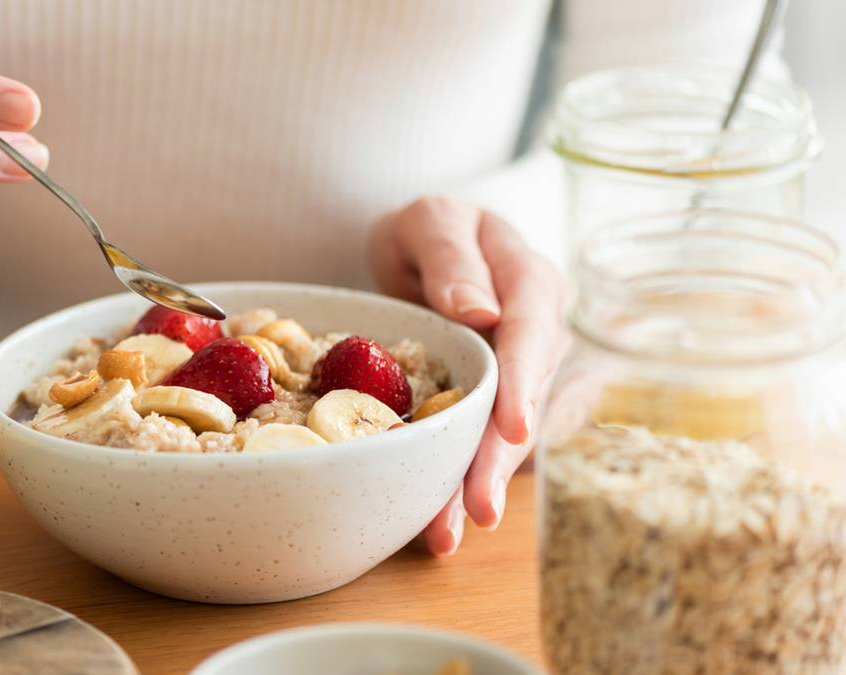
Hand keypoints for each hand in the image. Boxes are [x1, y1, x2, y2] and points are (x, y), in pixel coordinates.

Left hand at [368, 197, 566, 554]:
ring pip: (505, 435)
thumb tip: (481, 310)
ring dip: (477, 484)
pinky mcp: (495, 404)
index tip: (512, 427)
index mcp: (529, 282)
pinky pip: (482, 444)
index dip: (523, 382)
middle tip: (478, 508)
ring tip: (446, 535)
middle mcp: (537, 335)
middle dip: (500, 458)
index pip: (532, 334)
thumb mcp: (430, 219)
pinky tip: (438, 522)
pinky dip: (460, 481)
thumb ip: (451, 255)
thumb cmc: (430, 230)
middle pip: (524, 400)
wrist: (424, 248)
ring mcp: (520, 375)